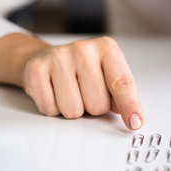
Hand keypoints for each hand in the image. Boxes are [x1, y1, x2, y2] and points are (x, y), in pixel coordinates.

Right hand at [0, 34, 143, 129]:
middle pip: (97, 104)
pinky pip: (51, 109)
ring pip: (73, 110)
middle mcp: (83, 49)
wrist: (48, 57)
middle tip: (86, 93)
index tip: (135, 122)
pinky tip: (54, 92)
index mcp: (107, 48)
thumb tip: (131, 117)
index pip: (121, 83)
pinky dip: (54, 108)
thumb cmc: (84, 70)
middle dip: (93, 108)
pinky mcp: (36, 70)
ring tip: (70, 92)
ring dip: (73, 110)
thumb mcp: (108, 75)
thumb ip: (122, 94)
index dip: (129, 105)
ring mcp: (58, 57)